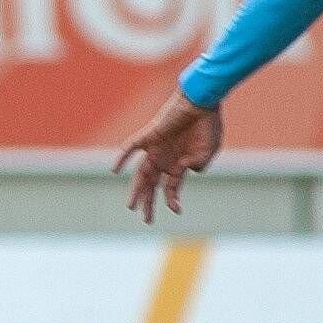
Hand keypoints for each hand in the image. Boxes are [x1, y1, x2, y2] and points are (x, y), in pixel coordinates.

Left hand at [114, 93, 223, 223]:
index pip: (170, 188)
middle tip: (146, 220)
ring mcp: (156, 148)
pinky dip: (123, 158)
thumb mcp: (207, 153)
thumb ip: (198, 166)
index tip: (177, 210)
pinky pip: (131, 147)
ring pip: (141, 173)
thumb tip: (185, 171)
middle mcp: (164, 158)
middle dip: (149, 203)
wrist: (202, 102)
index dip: (172, 200)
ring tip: (131, 207)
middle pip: (152, 185)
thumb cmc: (208, 125)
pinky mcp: (150, 135)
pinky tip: (114, 171)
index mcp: (178, 164)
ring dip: (137, 190)